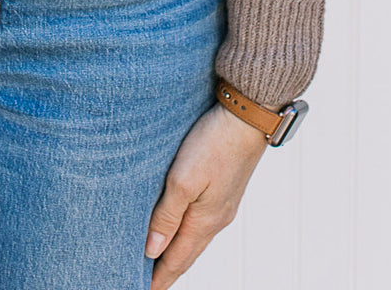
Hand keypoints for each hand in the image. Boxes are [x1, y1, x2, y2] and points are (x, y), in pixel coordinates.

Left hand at [144, 102, 267, 286]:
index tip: (143, 289)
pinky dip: (186, 234)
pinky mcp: (224, 191)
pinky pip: (201, 223)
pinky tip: (179, 228)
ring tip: (158, 260)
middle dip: (166, 270)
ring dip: (176, 252)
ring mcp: (222, 206)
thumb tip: (152, 251)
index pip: (176, 261)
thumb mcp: (183, 179)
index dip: (158, 278)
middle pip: (186, 255)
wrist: (246, 117)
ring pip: (195, 239)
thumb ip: (167, 216)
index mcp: (204, 222)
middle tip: (147, 281)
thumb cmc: (213, 144)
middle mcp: (216, 220)